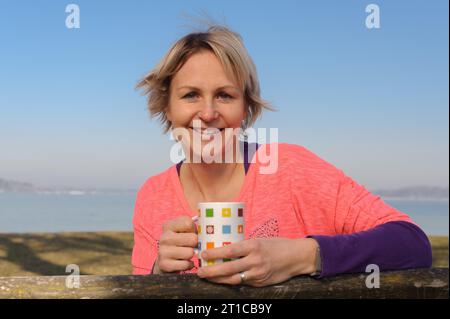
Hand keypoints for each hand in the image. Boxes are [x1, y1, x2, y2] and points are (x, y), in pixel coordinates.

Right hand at [153, 216, 197, 273]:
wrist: (164, 260)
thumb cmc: (178, 242)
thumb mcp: (182, 230)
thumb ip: (192, 226)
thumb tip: (207, 226)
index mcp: (168, 226)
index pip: (188, 223)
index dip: (194, 229)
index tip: (190, 233)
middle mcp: (164, 237)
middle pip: (193, 239)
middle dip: (195, 243)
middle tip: (191, 245)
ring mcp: (163, 251)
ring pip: (190, 252)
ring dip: (191, 255)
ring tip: (186, 254)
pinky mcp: (165, 264)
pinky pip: (186, 264)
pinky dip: (188, 264)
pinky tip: (184, 262)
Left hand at [197, 237, 317, 286]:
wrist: (297, 257)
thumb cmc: (277, 245)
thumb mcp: (260, 240)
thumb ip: (245, 246)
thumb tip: (225, 247)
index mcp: (254, 246)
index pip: (230, 250)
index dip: (214, 253)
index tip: (203, 254)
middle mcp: (255, 261)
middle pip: (229, 268)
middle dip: (211, 271)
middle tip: (199, 271)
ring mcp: (258, 274)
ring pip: (233, 279)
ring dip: (218, 279)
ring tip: (207, 277)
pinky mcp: (261, 283)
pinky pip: (242, 283)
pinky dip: (231, 282)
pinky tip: (222, 280)